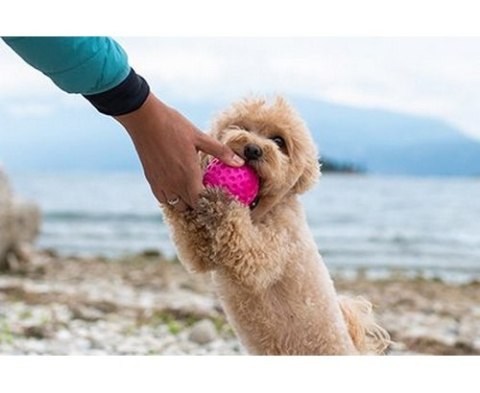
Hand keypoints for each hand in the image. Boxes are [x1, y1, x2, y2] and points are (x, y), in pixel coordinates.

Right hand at [114, 93, 243, 209]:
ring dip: (186, 203)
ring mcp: (161, 185)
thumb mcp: (200, 137)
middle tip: (209, 196)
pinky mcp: (151, 181)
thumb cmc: (174, 126)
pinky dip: (172, 198)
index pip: (203, 203)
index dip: (212, 204)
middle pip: (191, 207)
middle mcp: (174, 185)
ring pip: (176, 206)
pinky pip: (163, 199)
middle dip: (201, 205)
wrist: (144, 119)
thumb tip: (241, 162)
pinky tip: (178, 188)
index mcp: (189, 177)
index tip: (220, 199)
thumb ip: (221, 153)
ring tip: (193, 193)